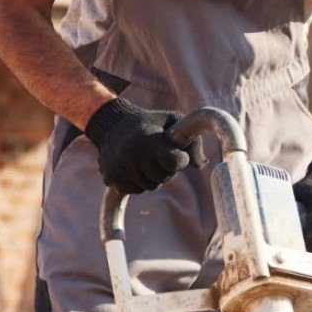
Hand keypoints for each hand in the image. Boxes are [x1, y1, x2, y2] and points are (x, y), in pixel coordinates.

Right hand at [82, 99, 202, 193]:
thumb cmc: (152, 123)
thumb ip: (192, 141)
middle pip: (164, 177)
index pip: (175, 162)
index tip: (178, 152)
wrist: (114, 124)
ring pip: (150, 186)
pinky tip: (133, 165)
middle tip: (157, 152)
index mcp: (149, 140)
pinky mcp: (111, 178)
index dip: (181, 159)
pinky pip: (137, 189)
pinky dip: (139, 180)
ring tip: (144, 157)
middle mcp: (132, 155)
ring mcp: (120, 169)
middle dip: (165, 167)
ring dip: (152, 175)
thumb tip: (199, 165)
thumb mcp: (174, 122)